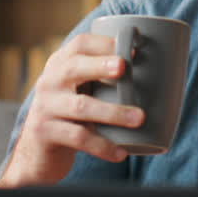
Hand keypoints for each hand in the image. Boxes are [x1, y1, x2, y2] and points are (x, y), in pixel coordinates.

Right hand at [0, 34, 144, 186]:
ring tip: (140, 118)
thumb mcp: (82, 92)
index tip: (132, 50)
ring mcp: (45, 107)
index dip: (104, 44)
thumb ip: (105, 80)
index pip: (79, 44)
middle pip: (74, 68)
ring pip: (81, 106)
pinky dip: (102, 146)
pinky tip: (120, 153)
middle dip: (100, 65)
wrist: (37, 153)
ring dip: (113, 112)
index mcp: (61, 65)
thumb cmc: (73, 116)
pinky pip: (78, 137)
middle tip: (124, 67)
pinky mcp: (44, 132)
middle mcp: (49, 81)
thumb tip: (161, 72)